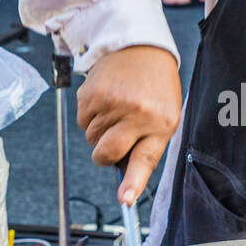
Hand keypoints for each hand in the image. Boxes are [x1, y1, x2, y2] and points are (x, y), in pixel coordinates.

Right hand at [76, 46, 181, 203]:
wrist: (140, 46)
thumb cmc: (155, 86)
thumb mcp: (164, 115)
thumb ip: (147, 144)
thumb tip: (122, 174)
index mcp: (161, 123)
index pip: (144, 159)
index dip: (132, 182)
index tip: (124, 199)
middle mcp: (137, 114)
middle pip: (106, 154)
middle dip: (104, 156)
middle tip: (113, 141)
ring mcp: (112, 104)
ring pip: (91, 139)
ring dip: (99, 131)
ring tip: (116, 108)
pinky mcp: (92, 94)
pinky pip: (81, 122)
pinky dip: (90, 116)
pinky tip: (105, 99)